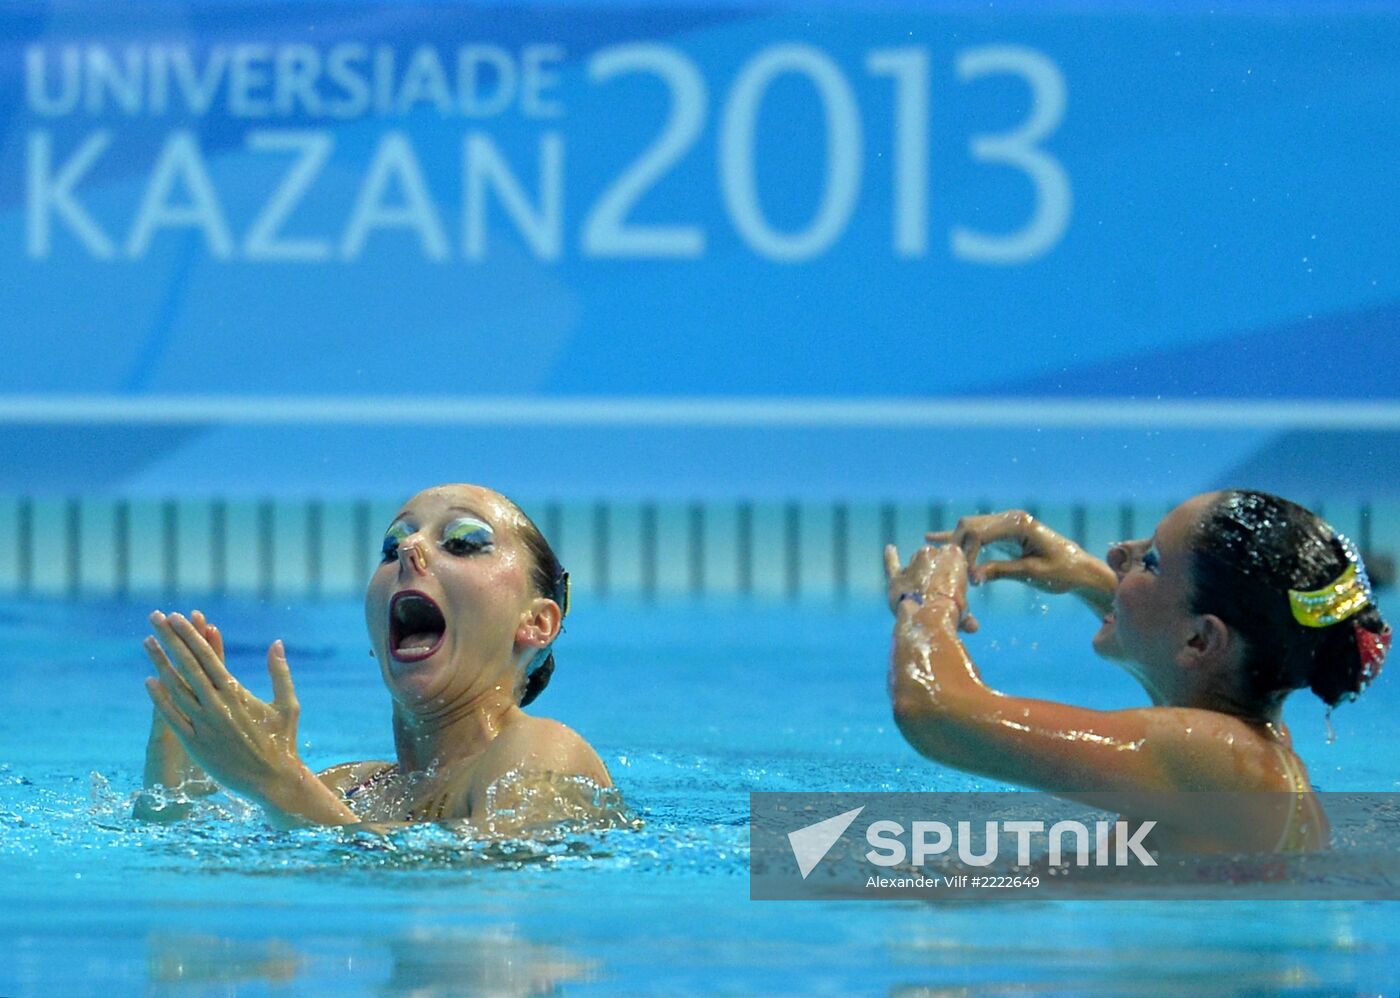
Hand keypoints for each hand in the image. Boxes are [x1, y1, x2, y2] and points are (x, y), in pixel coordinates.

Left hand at [143, 611, 306, 814]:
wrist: (274, 781)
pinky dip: (160, 699)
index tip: (177, 617)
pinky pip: (173, 718)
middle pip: (188, 665)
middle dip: (170, 639)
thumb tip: (277, 643)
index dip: (190, 635)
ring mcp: (205, 725)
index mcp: (238, 693)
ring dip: (160, 663)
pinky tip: (148, 681)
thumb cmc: (283, 741)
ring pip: (176, 688)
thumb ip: (280, 672)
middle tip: (155, 617)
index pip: (208, 656)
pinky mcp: (196, 745)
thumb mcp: (288, 704)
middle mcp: (218, 705)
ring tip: (146, 642)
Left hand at [884, 543, 978, 632]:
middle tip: (939, 595)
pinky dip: (890, 557)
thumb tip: (972, 626)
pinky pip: (892, 563)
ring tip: (924, 595)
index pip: (954, 559)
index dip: (953, 576)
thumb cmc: (952, 610)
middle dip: (936, 576)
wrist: (927, 616)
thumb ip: (964, 609)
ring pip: (915, 565)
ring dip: (919, 576)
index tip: (954, 590)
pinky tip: (890, 549)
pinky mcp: (896, 577)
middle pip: (934, 561)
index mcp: (952, 554)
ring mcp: (912, 564)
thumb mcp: (964, 606)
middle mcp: (931, 553)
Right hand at [927, 510, 1113, 596]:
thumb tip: (973, 577)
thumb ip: (1001, 571)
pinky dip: (958, 538)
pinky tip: (933, 537)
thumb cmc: (1063, 572)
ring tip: (940, 562)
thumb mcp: (1032, 574)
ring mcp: (1006, 523)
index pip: (980, 534)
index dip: (968, 556)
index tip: (969, 579)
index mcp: (1019, 524)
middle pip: (970, 527)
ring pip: (969, 528)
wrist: (1081, 570)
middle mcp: (1011, 518)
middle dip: (958, 550)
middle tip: (953, 574)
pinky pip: (977, 533)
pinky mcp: (1004, 533)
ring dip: (956, 545)